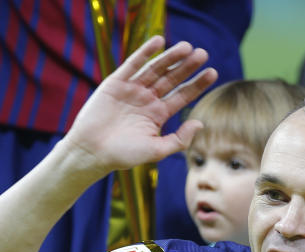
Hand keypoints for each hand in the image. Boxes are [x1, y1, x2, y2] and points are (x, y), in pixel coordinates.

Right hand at [63, 35, 217, 174]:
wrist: (92, 152)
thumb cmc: (123, 156)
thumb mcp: (156, 151)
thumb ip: (179, 139)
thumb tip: (200, 123)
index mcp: (157, 114)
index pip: (182, 96)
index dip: (197, 84)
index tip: (212, 72)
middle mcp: (147, 100)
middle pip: (171, 79)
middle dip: (187, 67)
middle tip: (203, 54)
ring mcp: (132, 90)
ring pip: (155, 69)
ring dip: (171, 57)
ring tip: (187, 47)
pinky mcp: (116, 83)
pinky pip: (133, 64)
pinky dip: (145, 52)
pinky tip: (159, 41)